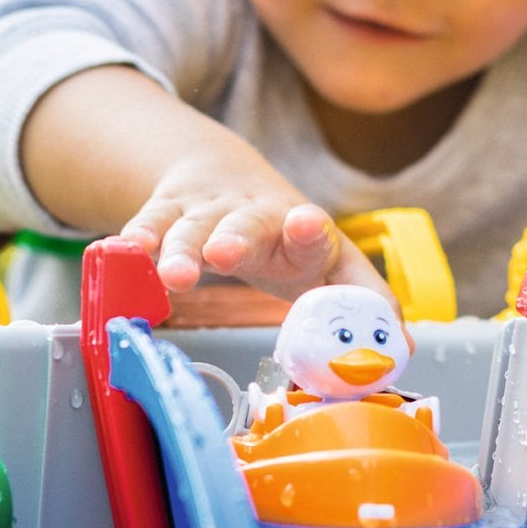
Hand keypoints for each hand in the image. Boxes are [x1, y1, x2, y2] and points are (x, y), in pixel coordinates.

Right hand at [120, 161, 394, 307]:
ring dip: (181, 250)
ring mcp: (208, 213)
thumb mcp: (327, 267)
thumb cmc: (285, 240)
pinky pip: (149, 223)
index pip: (314, 235)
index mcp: (303, 235)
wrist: (223, 178)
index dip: (310, 232)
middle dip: (235, 238)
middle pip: (246, 225)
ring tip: (175, 275)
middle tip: (224, 254)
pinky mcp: (166, 212)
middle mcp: (255, 218)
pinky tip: (123, 249)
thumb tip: (403, 349)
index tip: (307, 224)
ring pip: (192, 227)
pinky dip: (136, 238)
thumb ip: (363, 303)